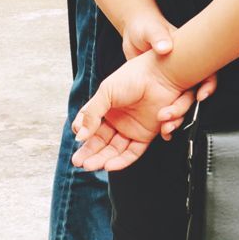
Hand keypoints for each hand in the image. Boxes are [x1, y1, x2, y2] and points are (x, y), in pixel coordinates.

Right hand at [71, 52, 209, 171]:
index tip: (77, 142)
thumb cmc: (134, 76)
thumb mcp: (106, 92)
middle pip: (100, 143)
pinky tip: (110, 164)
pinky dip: (121, 161)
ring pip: (114, 150)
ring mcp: (131, 128)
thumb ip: (91, 114)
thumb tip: (80, 135)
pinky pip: (133, 152)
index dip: (83, 137)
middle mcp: (118, 120)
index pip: (90, 128)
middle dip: (89, 154)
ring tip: (91, 165)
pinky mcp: (146, 134)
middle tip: (79, 162)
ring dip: (102, 160)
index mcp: (106, 108)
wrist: (161, 74)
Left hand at [121, 11, 215, 137]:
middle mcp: (182, 72)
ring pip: (180, 104)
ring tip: (165, 126)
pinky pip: (166, 109)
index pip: (206, 72)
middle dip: (185, 107)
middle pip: (193, 93)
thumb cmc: (147, 28)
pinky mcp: (157, 92)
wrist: (133, 33)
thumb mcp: (151, 30)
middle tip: (171, 115)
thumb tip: (165, 46)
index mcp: (185, 58)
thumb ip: (158, 37)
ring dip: (175, 117)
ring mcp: (170, 83)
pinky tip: (160, 130)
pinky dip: (165, 121)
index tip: (202, 95)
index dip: (208, 85)